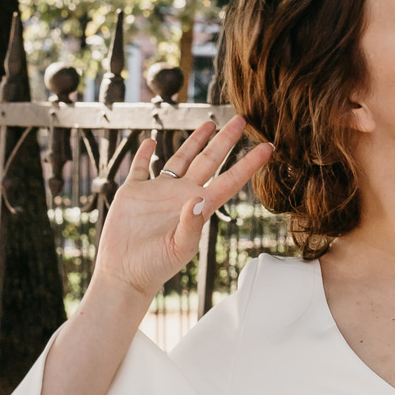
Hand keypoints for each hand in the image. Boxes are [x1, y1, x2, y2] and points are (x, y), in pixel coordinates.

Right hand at [91, 117, 272, 301]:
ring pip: (179, 159)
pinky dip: (144, 154)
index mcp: (199, 207)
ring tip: (207, 124)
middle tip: (241, 120)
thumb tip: (198, 199)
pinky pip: (141, 167)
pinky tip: (150, 140)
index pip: (230, 180)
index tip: (268, 147)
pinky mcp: (133, 192)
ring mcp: (158, 192)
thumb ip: (191, 225)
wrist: (126, 274)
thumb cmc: (156, 267)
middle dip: (225, 141)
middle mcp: (182, 195)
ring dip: (193, 141)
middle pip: (208, 161)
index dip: (249, 164)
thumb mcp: (179, 248)